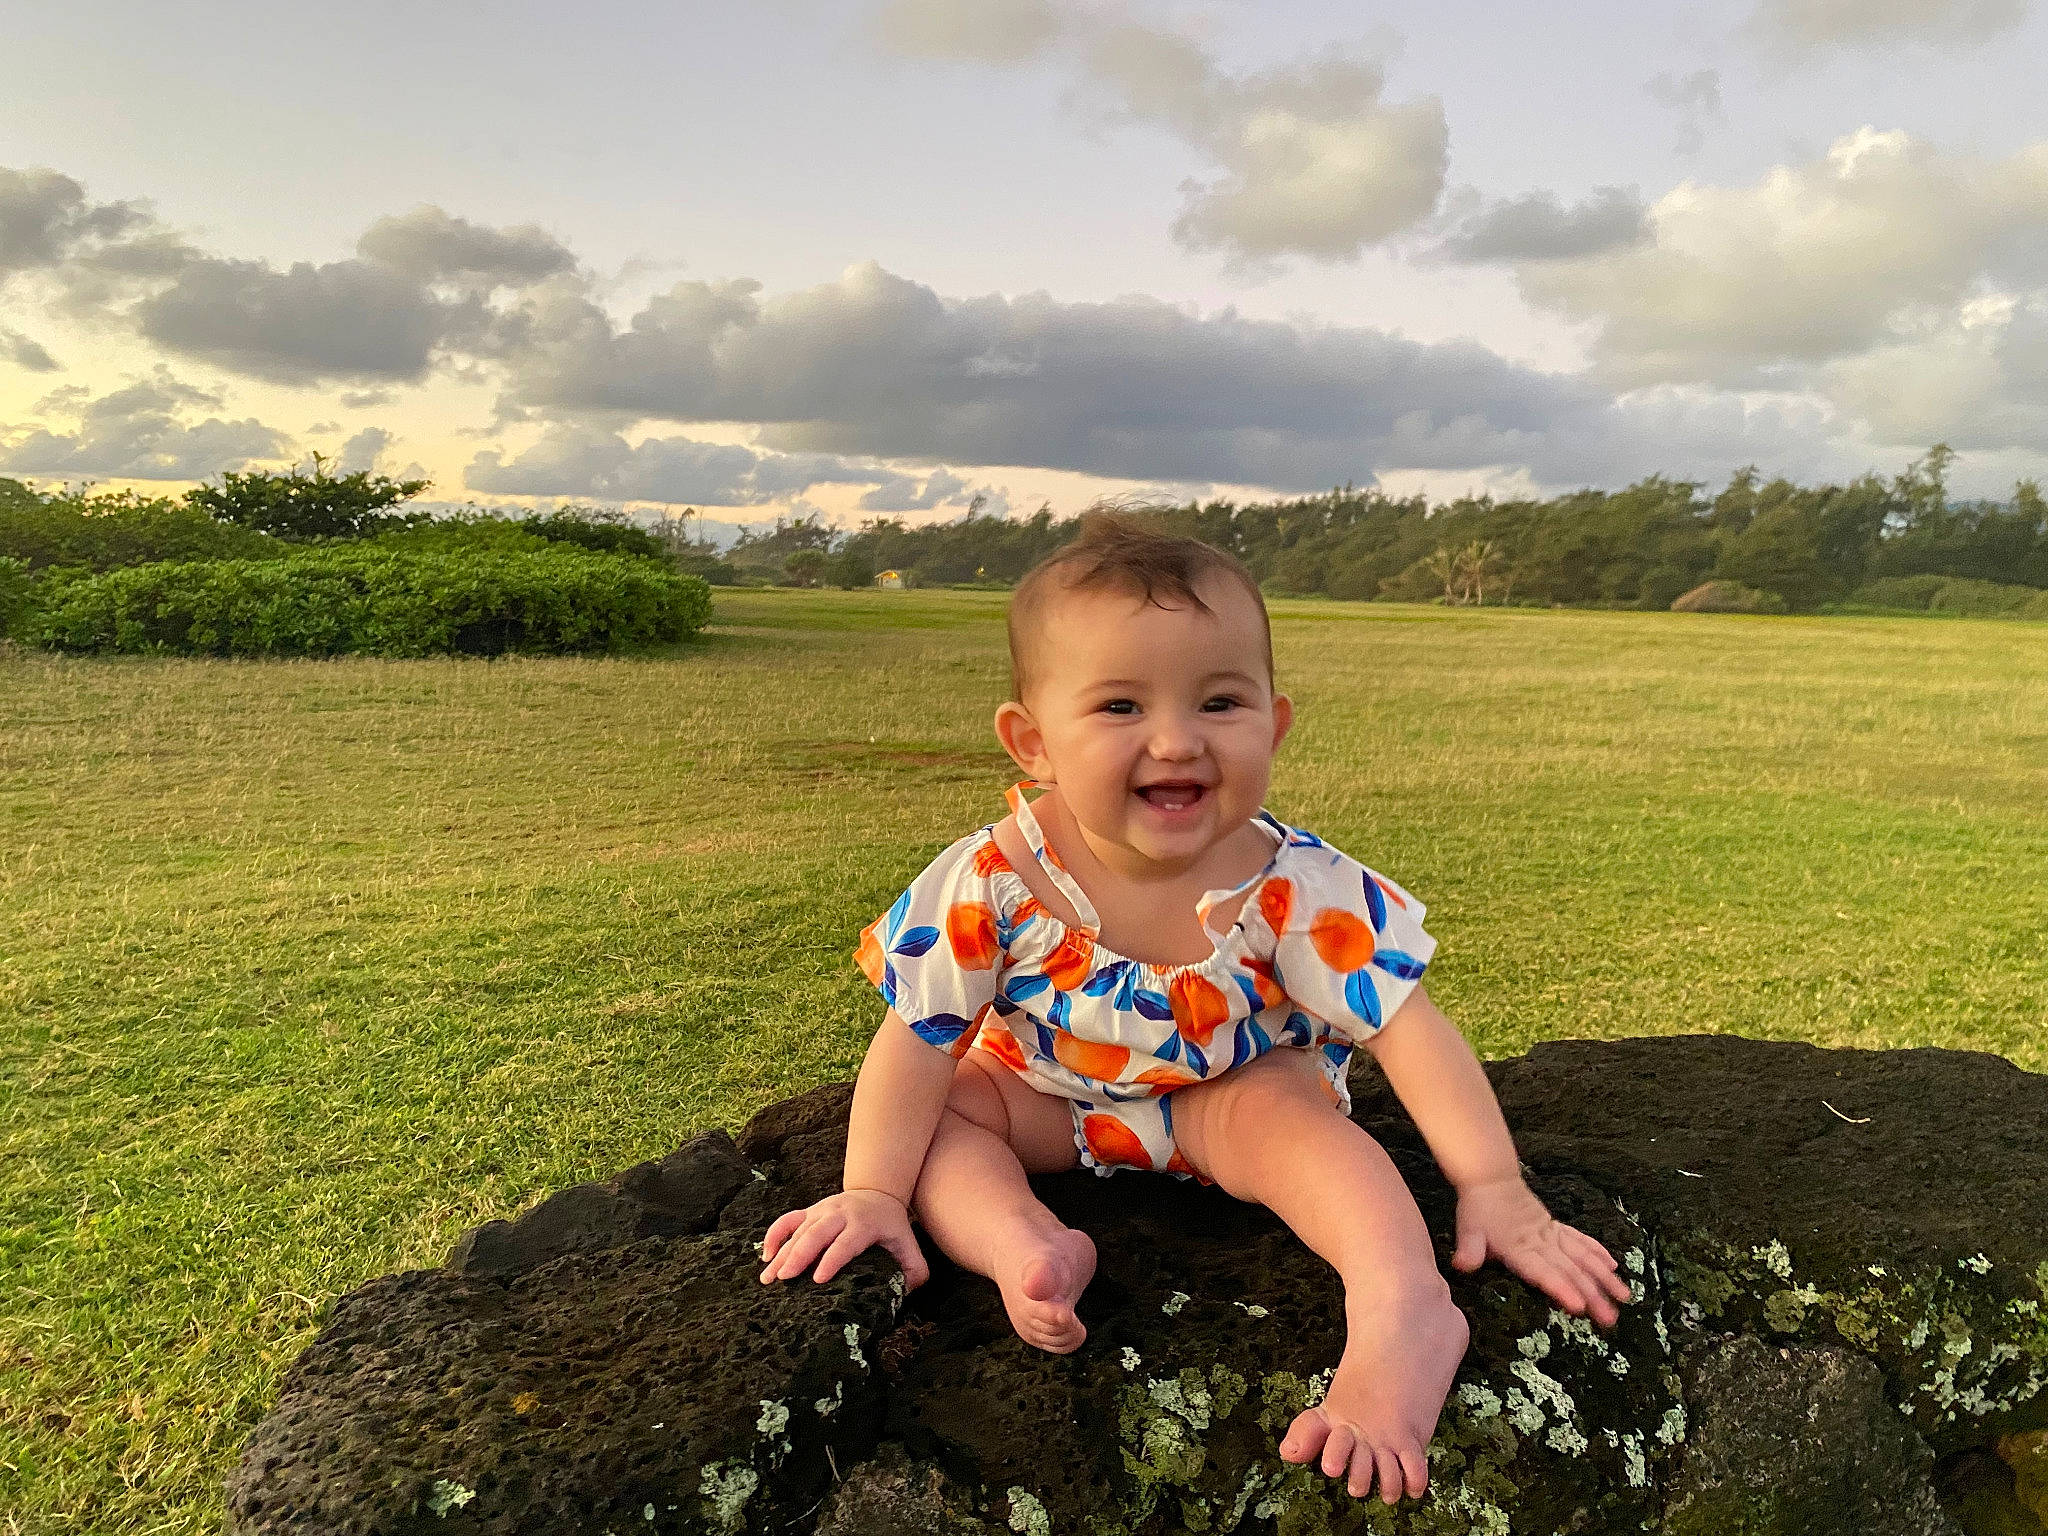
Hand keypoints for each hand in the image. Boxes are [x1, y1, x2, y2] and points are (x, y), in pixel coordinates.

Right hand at [758, 1188, 930, 1288]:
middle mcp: (839, 1215)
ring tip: (768, 1277)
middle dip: (799, 1256)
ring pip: (798, 1229)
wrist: (877, 1192)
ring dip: (782, 1252)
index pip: (846, 1243)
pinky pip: (787, 1220)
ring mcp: (821, 1211)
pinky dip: (774, 1234)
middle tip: (784, 1279)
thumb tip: (906, 1293)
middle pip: (816, 1234)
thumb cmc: (891, 1225)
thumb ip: (914, 1270)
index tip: (818, 1279)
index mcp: (863, 1224)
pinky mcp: (809, 1211)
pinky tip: (766, 1256)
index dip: (832, 1260)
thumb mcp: (908, 1244)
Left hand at [1451, 1176, 1630, 1326]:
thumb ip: (1469, 1249)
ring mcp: (1552, 1234)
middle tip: (1610, 1319)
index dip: (1561, 1289)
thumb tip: (1461, 1265)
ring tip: (1624, 1297)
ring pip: (1583, 1258)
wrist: (1491, 1178)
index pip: (1543, 1272)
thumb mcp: (1468, 1230)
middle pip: (1570, 1271)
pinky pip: (1581, 1240)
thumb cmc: (1478, 1209)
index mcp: (1519, 1248)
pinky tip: (1613, 1266)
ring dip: (1604, 1278)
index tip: (1579, 1306)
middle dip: (1592, 1295)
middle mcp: (1541, 1242)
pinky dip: (1598, 1252)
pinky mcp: (1556, 1227)